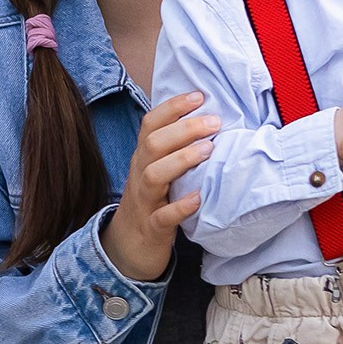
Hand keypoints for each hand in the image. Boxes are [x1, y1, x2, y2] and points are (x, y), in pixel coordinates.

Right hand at [100, 92, 217, 282]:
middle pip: (152, 145)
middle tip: (214, 122)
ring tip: (209, 150)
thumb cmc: (153, 201)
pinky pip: (163, 217)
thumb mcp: (157, 170)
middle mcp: (140, 175)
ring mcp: (144, 201)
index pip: (150, 124)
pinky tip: (198, 198)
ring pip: (154, 176)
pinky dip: (180, 207)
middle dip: (183, 129)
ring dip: (181, 160)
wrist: (128, 247)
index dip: (172, 107)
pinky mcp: (152, 227)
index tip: (199, 96)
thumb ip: (174, 148)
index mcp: (143, 158)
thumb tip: (208, 118)